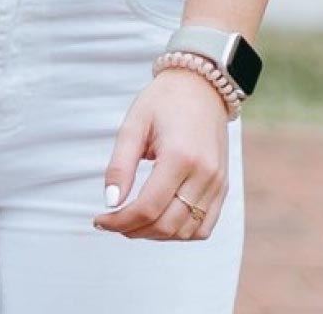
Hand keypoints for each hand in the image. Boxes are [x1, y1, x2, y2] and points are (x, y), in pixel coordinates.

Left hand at [95, 68, 232, 240]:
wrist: (201, 88)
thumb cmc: (162, 103)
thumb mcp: (132, 126)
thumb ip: (120, 166)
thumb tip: (110, 202)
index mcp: (180, 157)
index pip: (148, 207)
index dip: (120, 221)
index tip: (99, 220)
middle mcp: (205, 175)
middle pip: (168, 224)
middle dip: (134, 230)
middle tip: (111, 222)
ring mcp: (218, 184)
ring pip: (187, 231)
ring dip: (156, 235)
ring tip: (131, 223)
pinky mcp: (223, 188)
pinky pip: (205, 226)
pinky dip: (180, 232)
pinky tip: (158, 221)